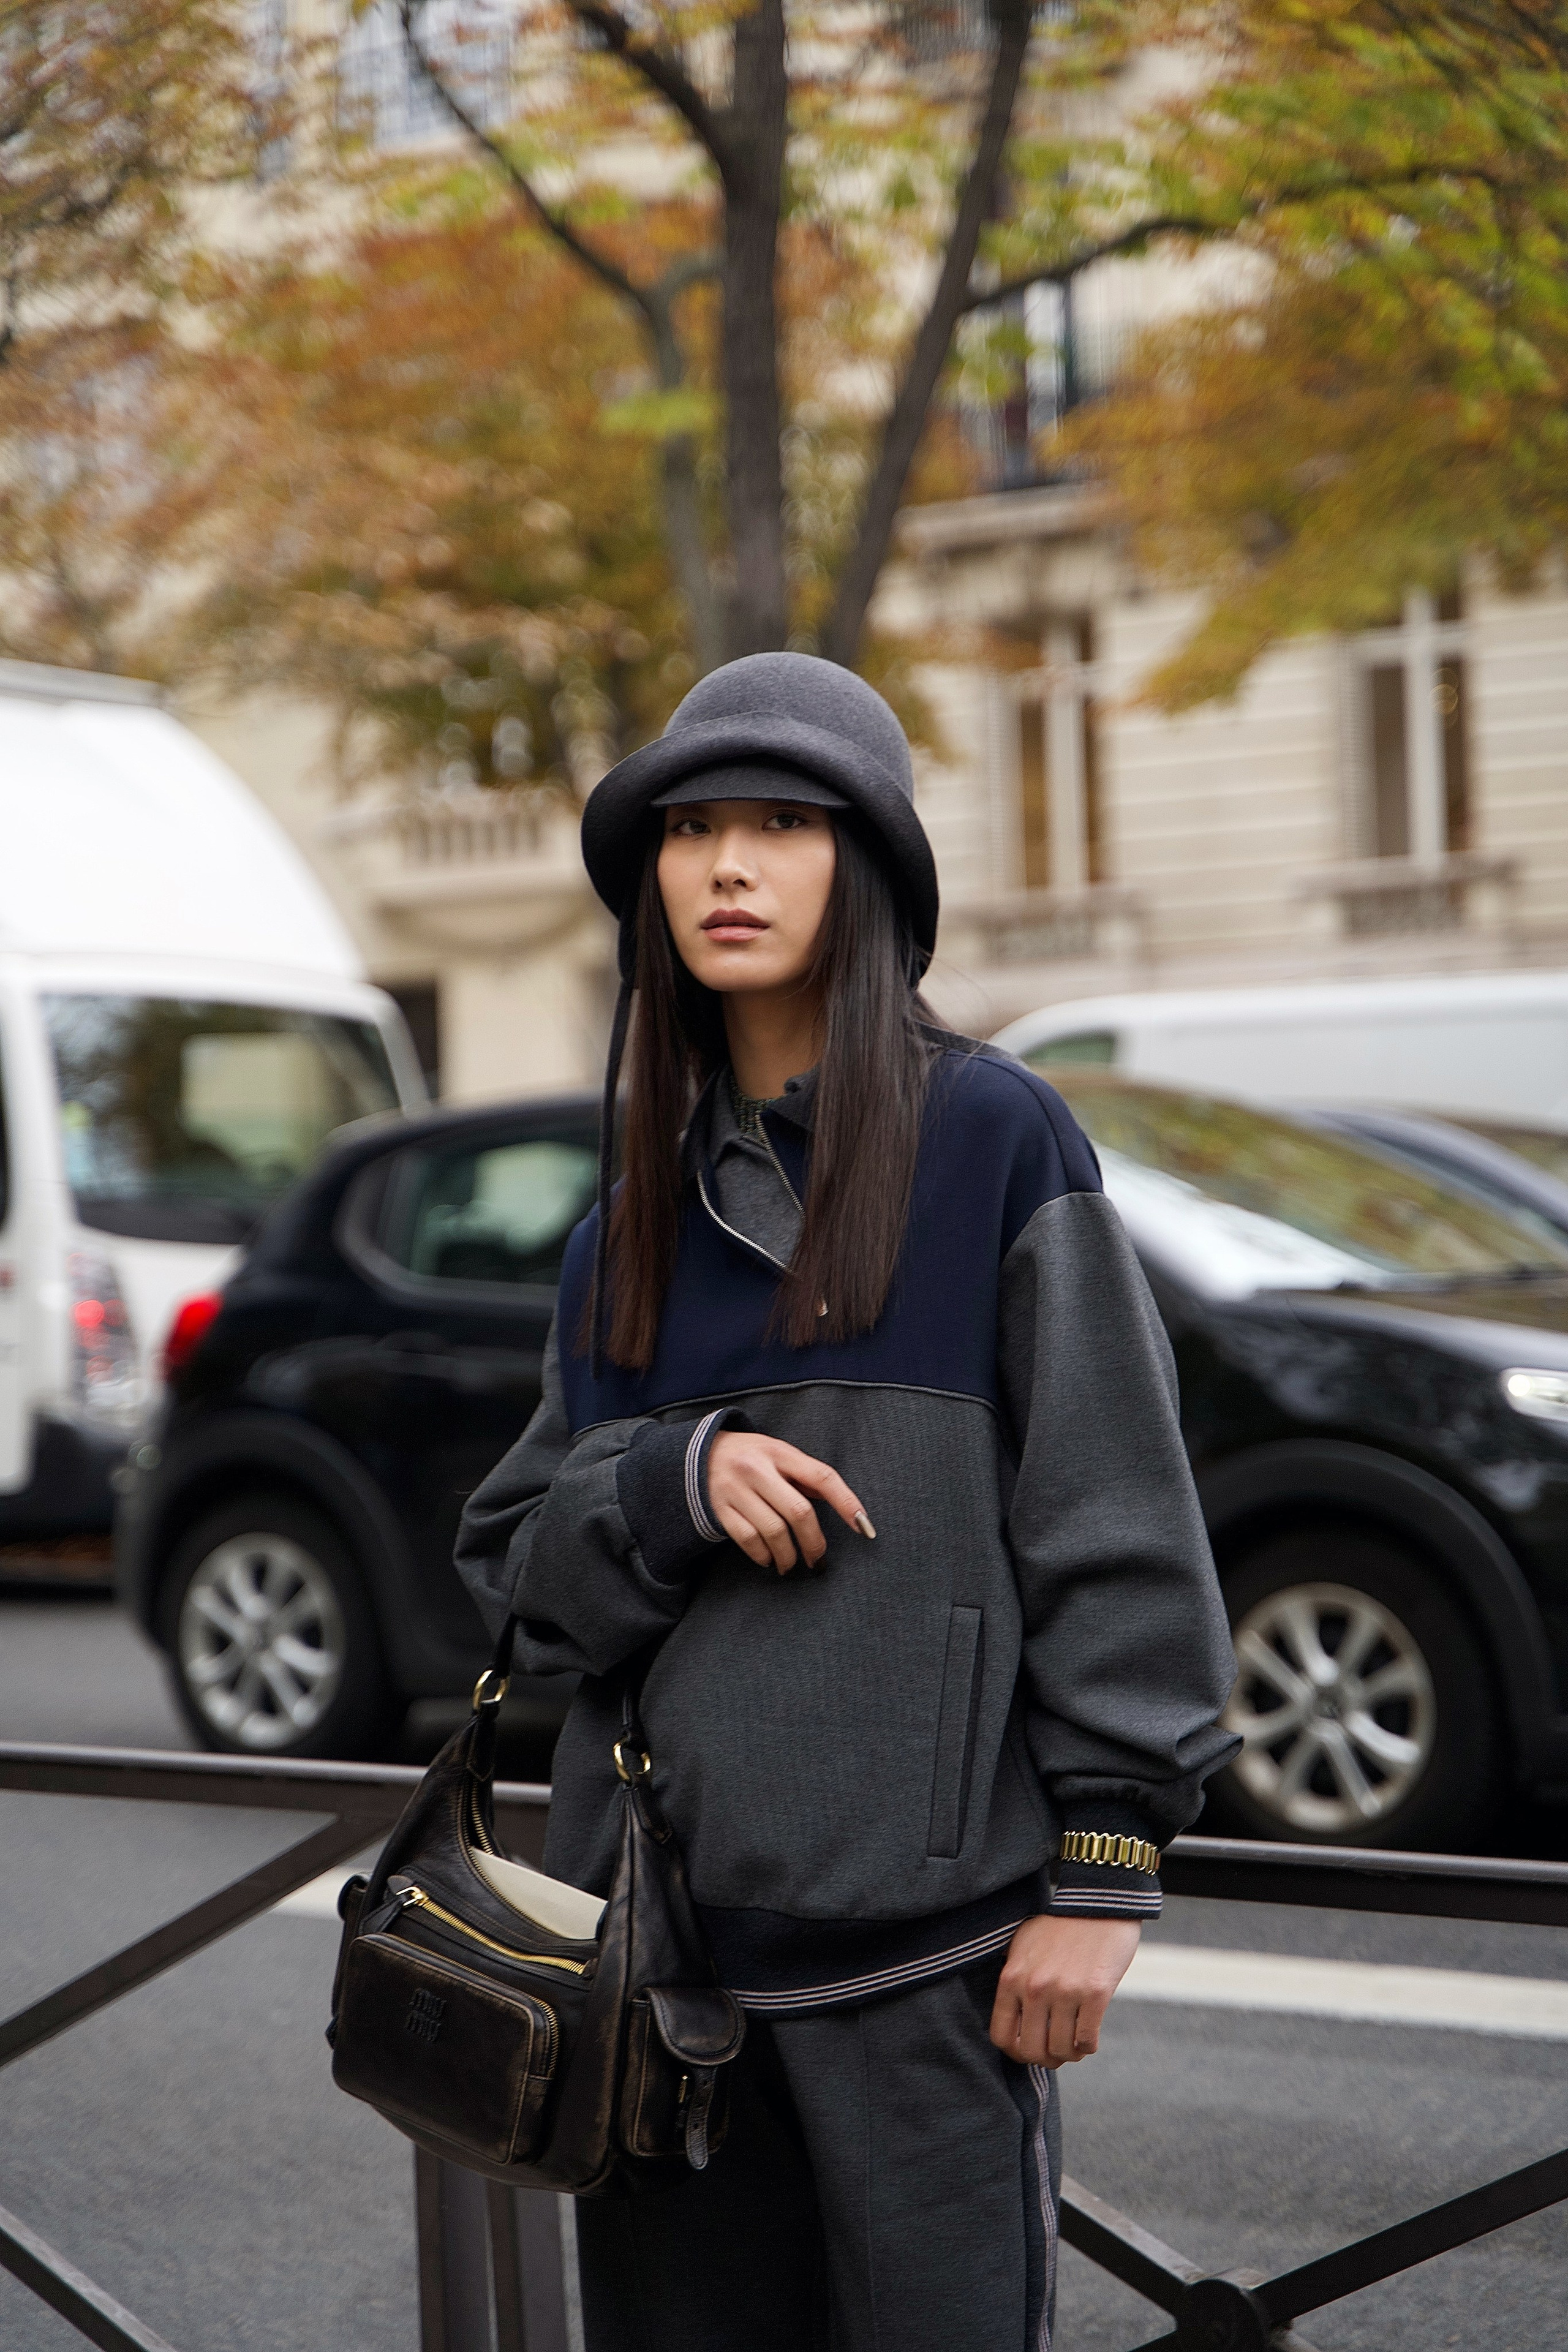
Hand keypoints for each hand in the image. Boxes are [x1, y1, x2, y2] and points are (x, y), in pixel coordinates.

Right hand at [706, 1431, 871, 1572]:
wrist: (697, 1455)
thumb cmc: (751, 1457)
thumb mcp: (778, 1454)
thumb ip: (805, 1476)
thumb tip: (842, 1505)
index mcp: (780, 1452)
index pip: (822, 1476)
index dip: (846, 1502)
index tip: (864, 1526)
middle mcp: (758, 1469)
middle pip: (799, 1512)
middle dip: (814, 1543)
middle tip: (818, 1559)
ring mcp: (736, 1489)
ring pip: (774, 1532)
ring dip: (789, 1556)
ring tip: (792, 1564)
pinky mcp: (719, 1509)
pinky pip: (748, 1540)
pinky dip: (763, 1556)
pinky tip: (769, 1560)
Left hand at [989, 1914, 1141, 2067]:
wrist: (1098, 1902)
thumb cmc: (1059, 1927)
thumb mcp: (1023, 1946)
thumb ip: (1014, 1979)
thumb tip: (1012, 2021)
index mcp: (1012, 1977)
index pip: (1001, 2036)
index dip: (1016, 2052)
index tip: (1029, 2048)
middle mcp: (1035, 1987)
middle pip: (1032, 2051)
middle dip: (1045, 2058)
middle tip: (1056, 2051)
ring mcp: (1066, 1991)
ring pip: (1061, 2050)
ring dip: (1069, 2054)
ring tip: (1074, 2043)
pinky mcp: (1096, 1992)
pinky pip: (1087, 2040)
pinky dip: (1088, 2046)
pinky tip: (1089, 2034)